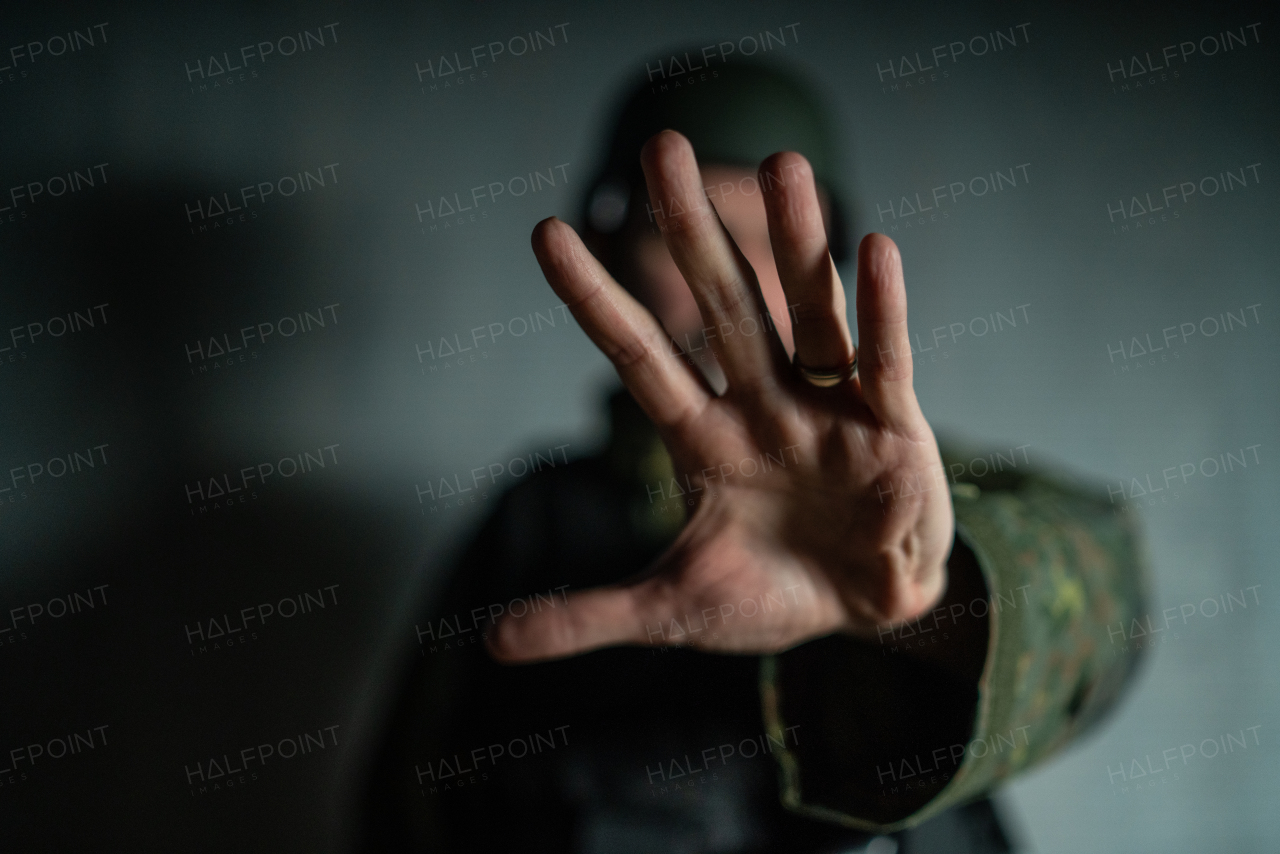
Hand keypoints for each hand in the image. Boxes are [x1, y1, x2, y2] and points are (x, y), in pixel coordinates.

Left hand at [489, 130, 952, 662]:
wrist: (863, 613)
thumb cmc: (770, 595)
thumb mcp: (674, 609)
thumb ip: (590, 615)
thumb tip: (491, 644)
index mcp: (702, 440)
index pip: (638, 358)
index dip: (595, 299)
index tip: (545, 230)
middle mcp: (760, 405)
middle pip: (721, 306)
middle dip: (692, 230)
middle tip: (664, 146)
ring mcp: (826, 408)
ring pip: (807, 313)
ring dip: (798, 244)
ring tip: (783, 163)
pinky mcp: (892, 426)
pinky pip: (884, 360)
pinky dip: (882, 312)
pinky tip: (875, 248)